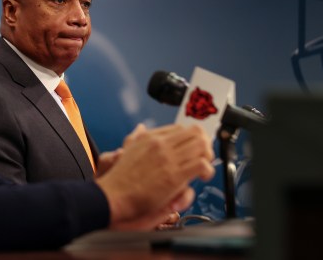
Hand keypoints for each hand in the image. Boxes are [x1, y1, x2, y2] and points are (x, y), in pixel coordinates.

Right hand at [95, 123, 214, 230]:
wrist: (114, 194)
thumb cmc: (120, 178)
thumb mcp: (127, 150)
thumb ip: (136, 137)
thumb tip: (140, 127)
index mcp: (151, 137)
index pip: (181, 128)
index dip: (192, 138)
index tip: (193, 150)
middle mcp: (161, 144)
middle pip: (195, 133)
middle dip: (204, 145)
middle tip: (203, 158)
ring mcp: (168, 159)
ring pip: (202, 146)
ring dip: (207, 157)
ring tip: (203, 169)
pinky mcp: (174, 175)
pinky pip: (201, 164)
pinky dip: (207, 170)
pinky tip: (202, 177)